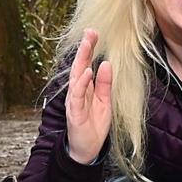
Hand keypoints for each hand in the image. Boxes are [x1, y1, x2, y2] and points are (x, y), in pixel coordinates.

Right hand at [63, 29, 113, 164]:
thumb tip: (107, 63)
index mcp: (85, 88)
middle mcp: (77, 92)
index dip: (89, 49)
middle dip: (84, 49)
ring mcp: (74, 102)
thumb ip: (105, 84)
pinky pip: (77, 96)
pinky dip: (81, 83)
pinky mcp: (75, 113)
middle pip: (79, 66)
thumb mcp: (105, 101)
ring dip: (81, 60)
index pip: (85, 64)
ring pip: (76, 77)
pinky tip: (86, 72)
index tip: (93, 33)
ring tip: (88, 45)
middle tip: (90, 32)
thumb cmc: (94, 126)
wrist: (88, 150)